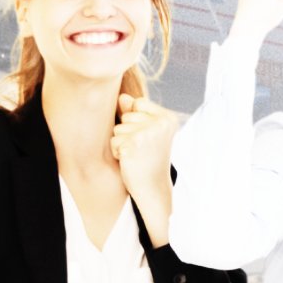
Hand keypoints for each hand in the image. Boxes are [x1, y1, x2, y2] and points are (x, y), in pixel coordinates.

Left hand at [112, 94, 177, 243]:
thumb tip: (122, 96)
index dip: (136, 120)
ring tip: (136, 154)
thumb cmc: (149, 158)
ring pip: (118, 128)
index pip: (138, 103)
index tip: (147, 136)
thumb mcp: (146, 132)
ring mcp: (148, 133)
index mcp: (168, 118)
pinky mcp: (133, 144)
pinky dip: (117, 152)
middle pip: (127, 115)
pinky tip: (130, 160)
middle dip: (127, 131)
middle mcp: (161, 123)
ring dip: (121, 142)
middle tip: (141, 148)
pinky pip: (113, 141)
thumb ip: (135, 112)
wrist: (153, 186)